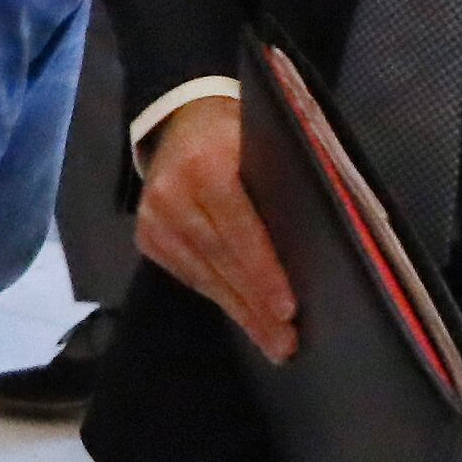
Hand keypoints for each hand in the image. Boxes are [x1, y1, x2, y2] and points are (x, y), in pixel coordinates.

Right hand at [134, 97, 294, 361]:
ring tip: (273, 342)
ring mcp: (152, 218)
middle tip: (286, 343)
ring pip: (203, 275)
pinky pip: (189, 276)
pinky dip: (220, 297)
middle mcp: (170, 194)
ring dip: (240, 311)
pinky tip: (244, 317)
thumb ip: (280, 189)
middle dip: (255, 305)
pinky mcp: (146, 237)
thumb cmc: (238, 135)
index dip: (263, 270)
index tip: (288, 309)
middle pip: (220, 260)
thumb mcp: (263, 147)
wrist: (181, 119)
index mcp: (203, 165)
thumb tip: (315, 250)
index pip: (238, 227)